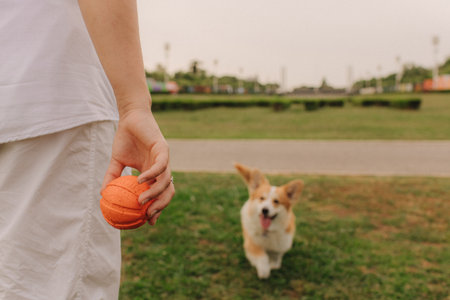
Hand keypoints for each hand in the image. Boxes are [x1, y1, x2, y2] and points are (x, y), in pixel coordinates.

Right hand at [101, 108, 173, 224]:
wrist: (131, 118)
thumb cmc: (125, 138)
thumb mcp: (116, 161)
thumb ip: (111, 177)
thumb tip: (102, 194)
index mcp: (153, 173)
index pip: (159, 194)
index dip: (157, 209)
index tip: (148, 222)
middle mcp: (161, 168)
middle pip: (168, 191)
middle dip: (161, 206)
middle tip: (148, 217)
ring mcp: (164, 159)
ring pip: (166, 181)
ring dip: (155, 193)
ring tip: (141, 201)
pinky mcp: (163, 148)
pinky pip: (161, 165)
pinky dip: (151, 174)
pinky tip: (140, 180)